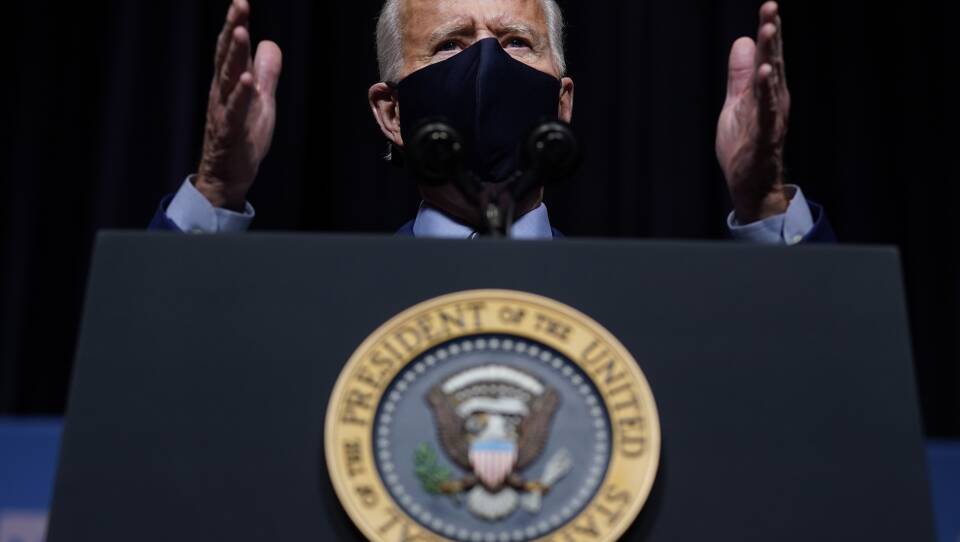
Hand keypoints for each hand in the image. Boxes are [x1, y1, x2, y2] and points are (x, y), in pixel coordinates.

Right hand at [195, 0, 281, 210]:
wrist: (227, 174)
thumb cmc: (242, 135)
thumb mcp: (261, 99)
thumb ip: (266, 72)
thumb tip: (269, 43)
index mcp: (229, 82)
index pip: (232, 48)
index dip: (236, 23)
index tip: (241, 0)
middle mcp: (222, 91)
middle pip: (227, 55)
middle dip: (233, 28)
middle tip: (239, 4)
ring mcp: (224, 110)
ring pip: (229, 78)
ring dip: (235, 55)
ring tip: (241, 32)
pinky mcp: (231, 130)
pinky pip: (236, 110)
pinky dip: (242, 94)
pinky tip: (248, 80)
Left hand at [716, 2, 790, 222]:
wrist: (751, 183)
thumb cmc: (746, 143)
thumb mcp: (737, 103)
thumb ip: (740, 74)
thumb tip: (744, 40)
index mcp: (767, 91)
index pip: (769, 56)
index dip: (769, 30)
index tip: (769, 5)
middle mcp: (775, 100)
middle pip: (774, 61)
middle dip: (772, 34)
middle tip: (771, 7)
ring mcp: (771, 117)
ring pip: (772, 82)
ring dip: (771, 55)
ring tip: (768, 30)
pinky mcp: (764, 135)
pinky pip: (766, 111)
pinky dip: (766, 92)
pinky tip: (766, 74)